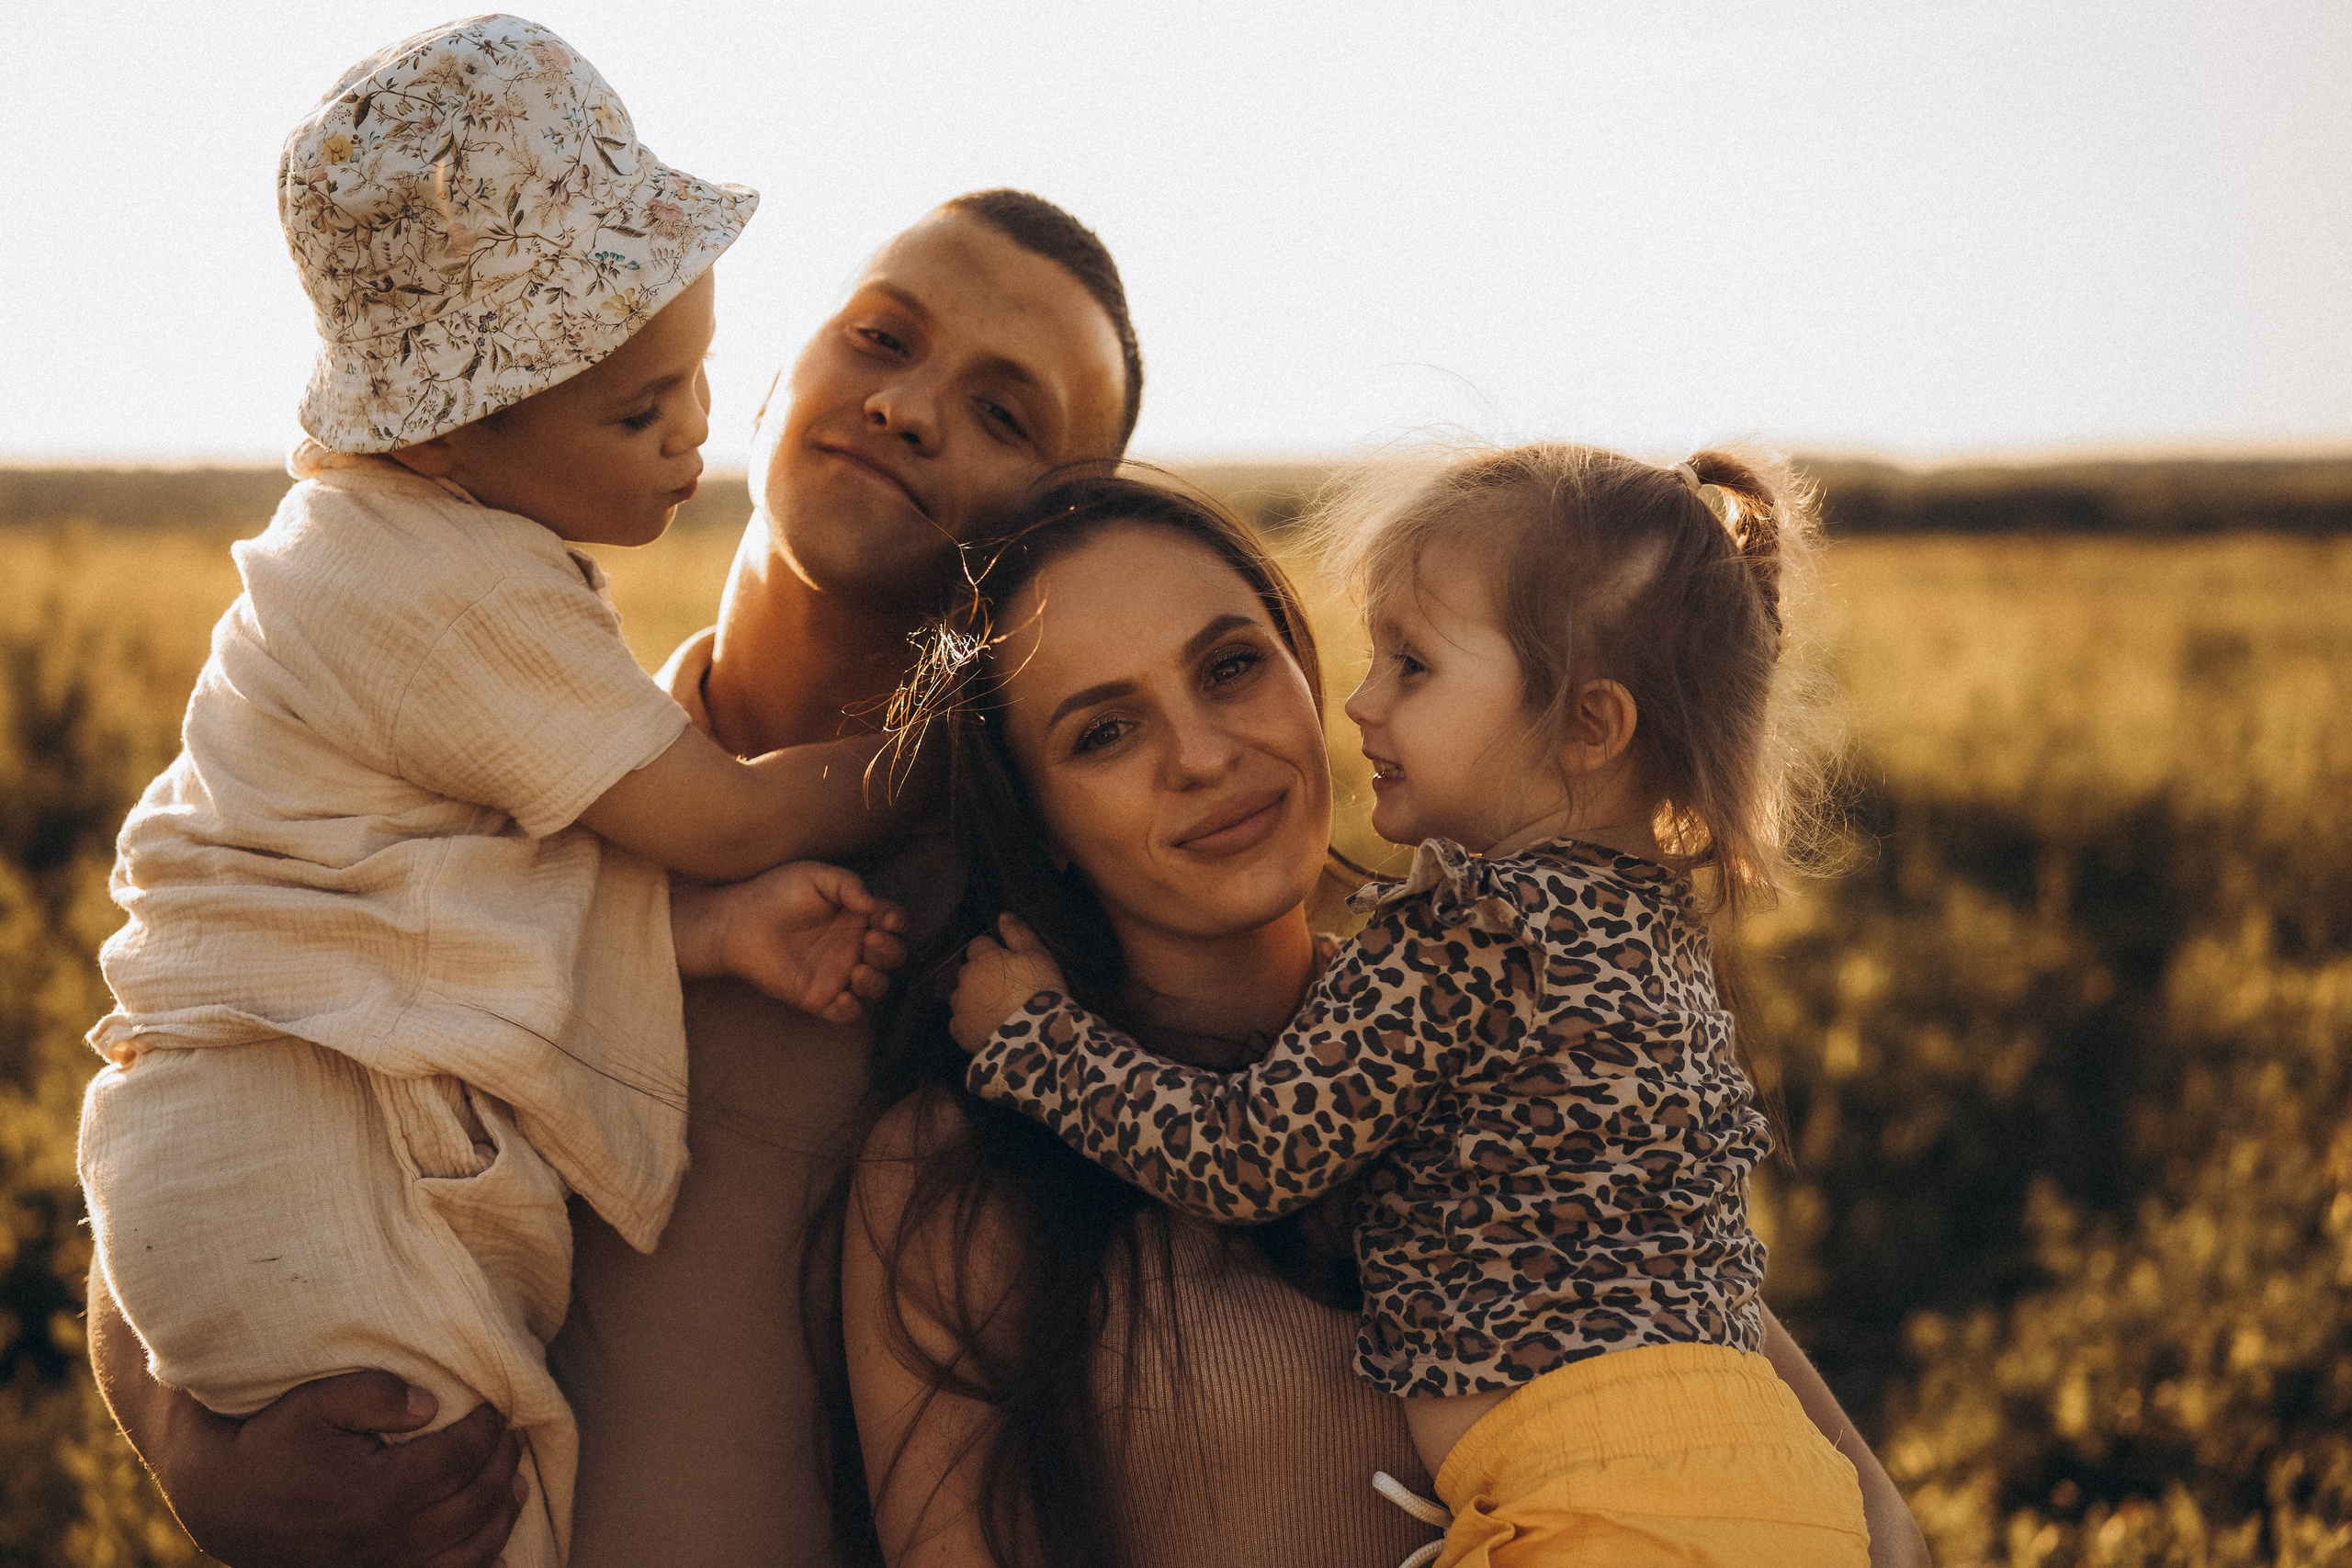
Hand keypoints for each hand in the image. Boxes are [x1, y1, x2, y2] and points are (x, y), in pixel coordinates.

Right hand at [88, 1268, 524, 1567]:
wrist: (228, 1506)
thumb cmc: (274, 1444)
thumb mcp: (314, 1403)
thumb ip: (374, 1393)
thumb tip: (431, 1405)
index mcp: (378, 1492)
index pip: (460, 1458)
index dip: (488, 1428)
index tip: (497, 1405)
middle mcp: (389, 1539)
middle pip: (476, 1502)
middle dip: (502, 1464)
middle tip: (510, 1435)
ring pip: (472, 1548)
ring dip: (502, 1512)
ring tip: (512, 1479)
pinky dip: (482, 1560)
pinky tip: (495, 1540)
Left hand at [676, 861, 906, 1022]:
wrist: (738, 922)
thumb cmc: (776, 893)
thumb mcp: (814, 876)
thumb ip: (847, 884)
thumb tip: (873, 904)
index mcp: (858, 917)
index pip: (894, 923)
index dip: (897, 922)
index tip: (884, 918)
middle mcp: (854, 946)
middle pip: (894, 956)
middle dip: (890, 950)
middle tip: (868, 939)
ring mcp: (838, 973)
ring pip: (877, 987)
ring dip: (876, 982)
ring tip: (857, 971)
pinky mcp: (819, 997)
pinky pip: (847, 1013)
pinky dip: (851, 1010)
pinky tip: (841, 996)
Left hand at [948, 913, 1067, 1052]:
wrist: (1035, 1034)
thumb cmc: (1039, 989)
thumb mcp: (1037, 955)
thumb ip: (1018, 933)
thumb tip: (1002, 915)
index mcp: (982, 958)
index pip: (978, 946)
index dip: (993, 954)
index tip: (1008, 965)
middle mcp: (965, 979)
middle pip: (969, 972)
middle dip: (982, 977)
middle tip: (1006, 991)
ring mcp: (960, 1006)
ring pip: (962, 997)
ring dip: (974, 1000)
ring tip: (998, 1012)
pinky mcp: (959, 1031)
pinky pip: (961, 1023)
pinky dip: (970, 1024)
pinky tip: (988, 1028)